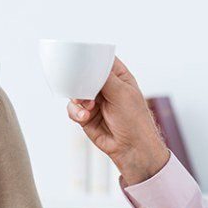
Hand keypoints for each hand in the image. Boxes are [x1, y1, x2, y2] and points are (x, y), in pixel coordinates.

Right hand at [66, 57, 169, 184]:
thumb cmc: (135, 120)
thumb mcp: (122, 94)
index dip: (90, 59)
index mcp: (118, 76)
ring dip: (78, 99)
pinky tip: (85, 118)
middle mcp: (105, 87)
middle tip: (82, 90)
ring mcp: (94, 101)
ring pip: (75, 92)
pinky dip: (75, 112)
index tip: (79, 61)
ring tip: (87, 107)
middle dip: (80, 83)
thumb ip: (104, 78)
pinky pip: (72, 108)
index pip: (101, 60)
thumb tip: (88, 66)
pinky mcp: (86, 115)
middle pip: (84, 75)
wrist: (131, 148)